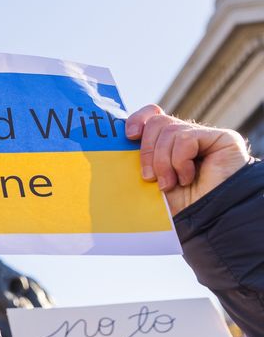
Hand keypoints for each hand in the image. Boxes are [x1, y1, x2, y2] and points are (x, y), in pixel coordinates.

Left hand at [126, 105, 249, 215]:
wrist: (204, 220)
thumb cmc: (176, 206)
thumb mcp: (150, 182)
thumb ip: (139, 161)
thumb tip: (114, 144)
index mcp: (169, 145)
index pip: (153, 115)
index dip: (139, 119)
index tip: (130, 135)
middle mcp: (187, 137)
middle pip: (157, 122)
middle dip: (147, 152)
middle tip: (149, 178)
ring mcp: (205, 137)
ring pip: (170, 130)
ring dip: (163, 162)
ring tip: (169, 184)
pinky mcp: (222, 138)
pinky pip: (187, 138)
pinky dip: (180, 161)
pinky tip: (187, 178)